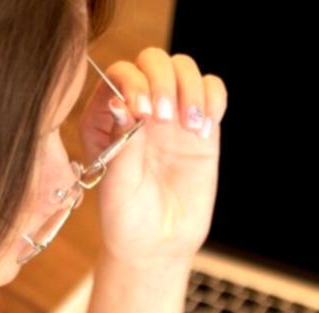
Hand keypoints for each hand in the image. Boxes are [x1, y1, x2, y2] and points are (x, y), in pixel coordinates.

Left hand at [79, 48, 226, 267]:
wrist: (158, 246)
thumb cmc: (127, 220)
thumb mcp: (115, 186)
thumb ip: (121, 144)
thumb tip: (122, 101)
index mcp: (105, 116)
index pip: (119, 73)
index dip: (133, 82)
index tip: (144, 113)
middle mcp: (138, 107)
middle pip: (153, 61)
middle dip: (163, 80)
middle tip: (168, 120)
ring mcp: (171, 114)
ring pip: (184, 69)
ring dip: (191, 88)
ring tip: (192, 126)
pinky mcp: (200, 127)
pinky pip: (212, 91)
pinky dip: (213, 99)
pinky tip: (205, 129)